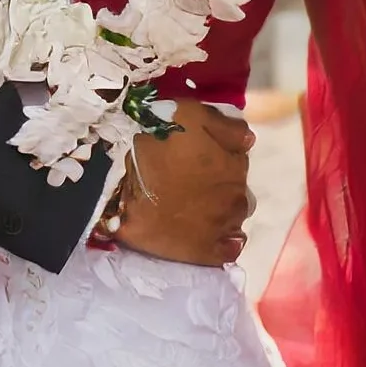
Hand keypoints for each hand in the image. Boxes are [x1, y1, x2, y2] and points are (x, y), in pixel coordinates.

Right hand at [110, 103, 255, 265]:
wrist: (116, 183)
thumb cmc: (153, 142)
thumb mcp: (190, 114)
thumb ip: (225, 126)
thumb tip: (249, 141)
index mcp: (234, 165)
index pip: (238, 157)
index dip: (217, 153)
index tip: (197, 152)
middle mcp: (236, 198)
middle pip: (236, 188)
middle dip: (219, 182)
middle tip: (190, 177)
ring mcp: (221, 228)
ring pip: (233, 218)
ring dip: (221, 210)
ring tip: (195, 205)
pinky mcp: (204, 252)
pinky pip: (228, 250)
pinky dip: (224, 242)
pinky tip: (210, 234)